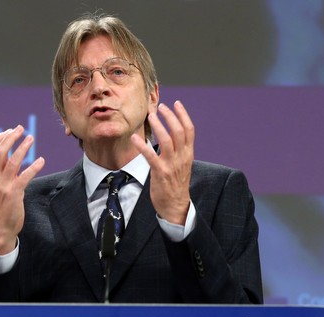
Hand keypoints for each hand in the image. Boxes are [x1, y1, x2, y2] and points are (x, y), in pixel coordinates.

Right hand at [0, 125, 44, 253]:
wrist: (2, 228)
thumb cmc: (2, 205)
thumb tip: (7, 157)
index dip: (0, 138)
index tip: (11, 130)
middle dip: (10, 138)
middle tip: (21, 129)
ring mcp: (3, 186)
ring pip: (12, 162)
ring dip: (22, 148)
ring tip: (31, 138)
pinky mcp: (14, 194)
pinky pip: (25, 177)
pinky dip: (34, 167)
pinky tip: (42, 161)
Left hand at [131, 101, 193, 224]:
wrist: (176, 205)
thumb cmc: (176, 184)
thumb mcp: (182, 165)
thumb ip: (180, 150)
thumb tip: (173, 135)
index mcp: (188, 154)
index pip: (189, 130)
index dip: (183, 115)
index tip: (176, 103)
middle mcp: (182, 157)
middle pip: (178, 131)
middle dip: (170, 116)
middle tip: (160, 107)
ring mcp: (171, 165)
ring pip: (167, 140)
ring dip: (158, 125)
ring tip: (151, 116)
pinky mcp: (160, 172)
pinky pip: (151, 155)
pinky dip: (142, 145)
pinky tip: (134, 138)